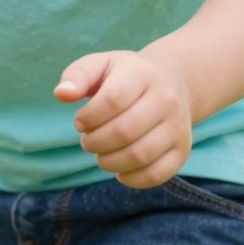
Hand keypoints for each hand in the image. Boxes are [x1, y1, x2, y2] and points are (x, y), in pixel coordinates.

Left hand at [55, 46, 192, 188]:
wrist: (172, 82)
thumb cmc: (125, 76)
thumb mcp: (101, 65)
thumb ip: (77, 75)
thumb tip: (61, 94)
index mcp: (143, 74)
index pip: (113, 100)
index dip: (88, 117)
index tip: (80, 121)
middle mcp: (166, 99)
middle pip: (125, 131)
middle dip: (95, 142)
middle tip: (88, 140)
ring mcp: (178, 126)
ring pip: (140, 156)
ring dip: (109, 162)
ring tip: (101, 153)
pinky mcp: (182, 150)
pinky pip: (156, 174)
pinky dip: (131, 179)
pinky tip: (119, 168)